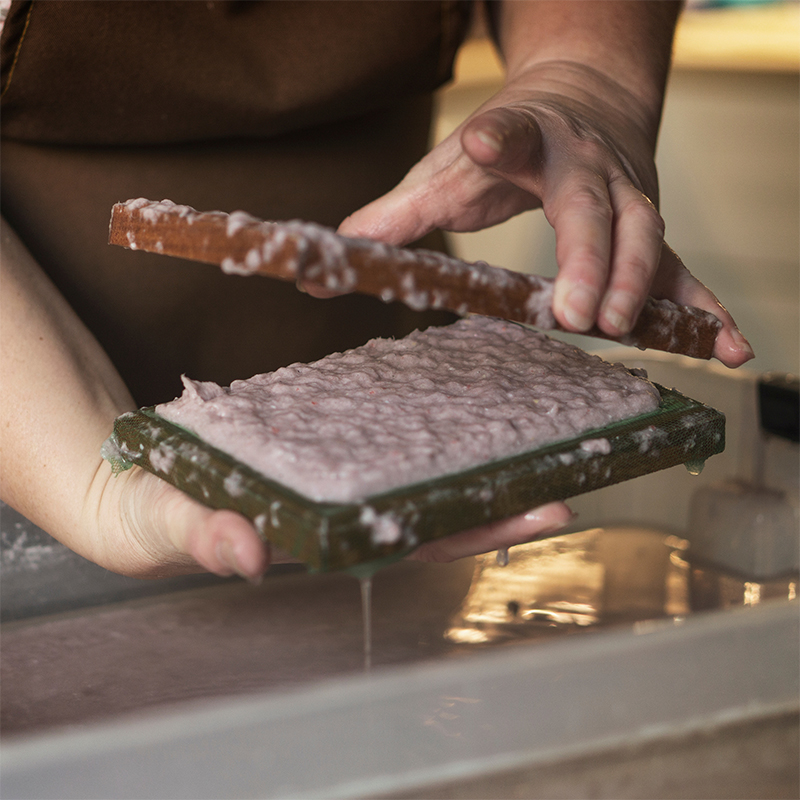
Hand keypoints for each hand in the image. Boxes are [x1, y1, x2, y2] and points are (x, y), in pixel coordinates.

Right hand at [87, 460, 571, 577]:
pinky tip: (452, 400)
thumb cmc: (155, 511)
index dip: (475, 530)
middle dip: (500, 500)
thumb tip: (249, 553)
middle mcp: (342, 512)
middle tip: (565, 478)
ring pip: (417, 471)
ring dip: (472, 456)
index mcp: (322, 538)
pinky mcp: (322, 446)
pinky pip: (383, 436)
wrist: (136, 484)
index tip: (538, 512)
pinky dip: (422, 422)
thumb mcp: (170, 520)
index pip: (413, 541)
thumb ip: (206, 535)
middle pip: (434, 509)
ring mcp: (336, 478)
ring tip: (529, 428)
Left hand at [338, 62, 752, 367]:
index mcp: (529, 140)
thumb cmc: (507, 143)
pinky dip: (705, 310)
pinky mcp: (651, 230)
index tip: (481, 143)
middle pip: (595, 208)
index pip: (514, 137)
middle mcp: (589, 166)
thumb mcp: (446, 169)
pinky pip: (684, 272)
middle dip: (589, 259)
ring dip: (642, 287)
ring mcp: (629, 197)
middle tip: (577, 315)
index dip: (500, 141)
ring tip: (628, 333)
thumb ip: (395, 215)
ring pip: (647, 238)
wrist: (584, 98)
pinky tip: (728, 347)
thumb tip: (325, 265)